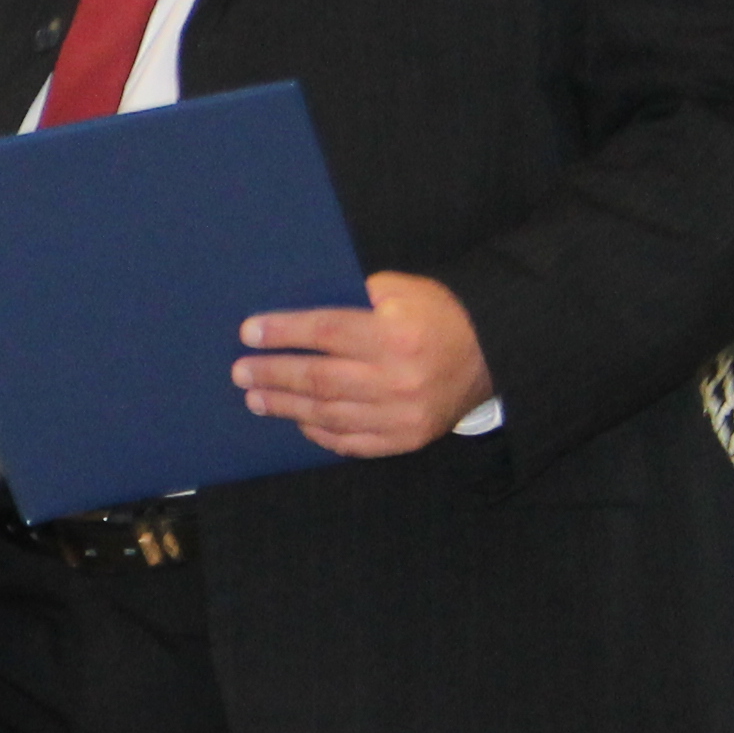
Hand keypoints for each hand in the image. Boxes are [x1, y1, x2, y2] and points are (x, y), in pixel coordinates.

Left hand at [236, 271, 490, 458]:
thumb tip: (295, 310)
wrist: (493, 354)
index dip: (283, 333)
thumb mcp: (401, 290)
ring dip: (286, 408)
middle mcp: (399, 379)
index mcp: (396, 335)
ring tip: (255, 399)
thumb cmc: (437, 315)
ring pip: (330, 414)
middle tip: (240, 372)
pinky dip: (320, 433)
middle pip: (320, 379)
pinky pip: (352, 442)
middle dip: (273, 375)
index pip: (325, 333)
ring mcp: (403, 415)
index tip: (248, 333)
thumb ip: (352, 297)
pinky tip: (298, 421)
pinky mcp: (408, 438)